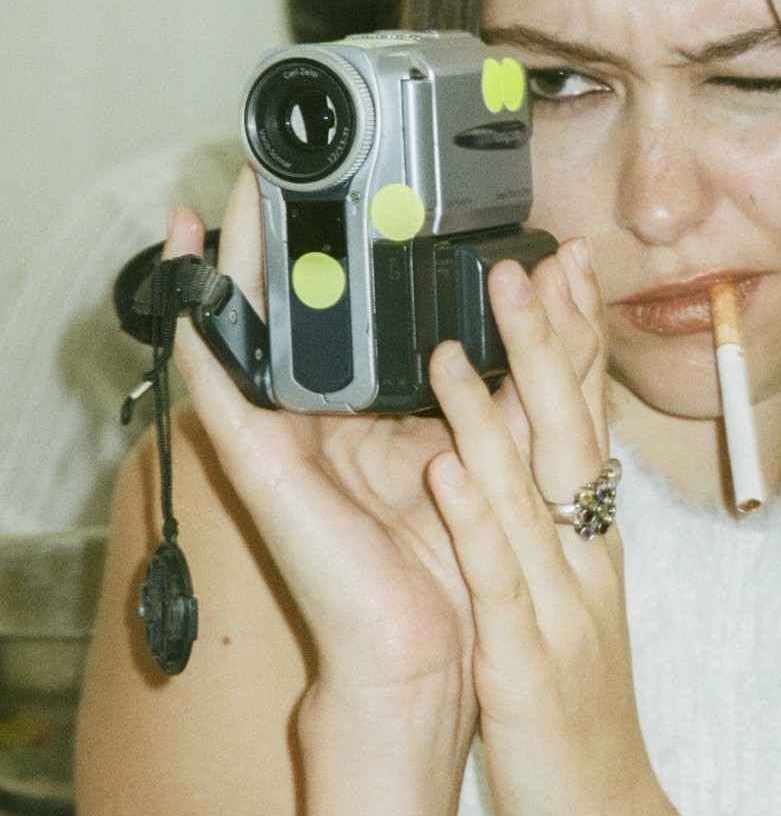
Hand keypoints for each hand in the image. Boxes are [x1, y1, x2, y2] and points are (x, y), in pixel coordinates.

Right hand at [163, 167, 596, 775]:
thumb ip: (509, 374)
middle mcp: (333, 423)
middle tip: (320, 159)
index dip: (385, 253)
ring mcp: (290, 439)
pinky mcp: (258, 462)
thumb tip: (551, 289)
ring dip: (250, 255)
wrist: (444, 655)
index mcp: (388, 419)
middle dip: (318, 238)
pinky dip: (203, 314)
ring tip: (252, 183)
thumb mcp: (502, 447)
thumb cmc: (467, 566)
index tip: (388, 185)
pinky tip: (193, 257)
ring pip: (262, 329)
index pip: (381, 319)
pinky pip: (218, 376)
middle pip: (317, 314)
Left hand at [425, 242, 668, 815]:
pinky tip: (445, 465)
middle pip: (570, 438)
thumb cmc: (574, 718)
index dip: (581, 345)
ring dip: (496, 413)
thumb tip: (509, 463)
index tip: (567, 267)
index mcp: (591, 547)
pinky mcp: (526, 665)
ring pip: (531, 496)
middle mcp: (585, 563)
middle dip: (549, 349)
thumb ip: (548, 537)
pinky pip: (501, 579)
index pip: (588, 426)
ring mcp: (561, 610)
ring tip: (460, 338)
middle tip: (526, 266)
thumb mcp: (567, 611)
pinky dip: (477, 516)